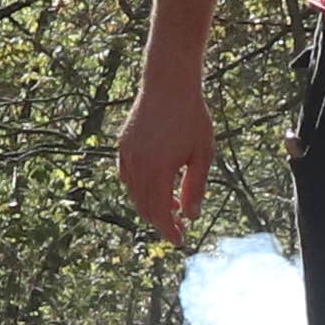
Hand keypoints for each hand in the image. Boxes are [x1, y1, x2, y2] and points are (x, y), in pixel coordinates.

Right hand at [117, 76, 215, 239]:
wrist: (168, 83)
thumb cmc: (191, 117)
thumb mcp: (202, 154)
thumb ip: (195, 187)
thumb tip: (192, 216)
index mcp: (157, 170)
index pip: (159, 213)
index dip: (169, 230)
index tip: (180, 241)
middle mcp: (137, 166)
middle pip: (144, 207)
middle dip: (160, 221)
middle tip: (178, 226)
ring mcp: (127, 155)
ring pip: (134, 193)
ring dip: (151, 204)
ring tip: (172, 203)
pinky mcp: (123, 146)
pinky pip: (127, 177)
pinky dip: (139, 188)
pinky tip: (156, 184)